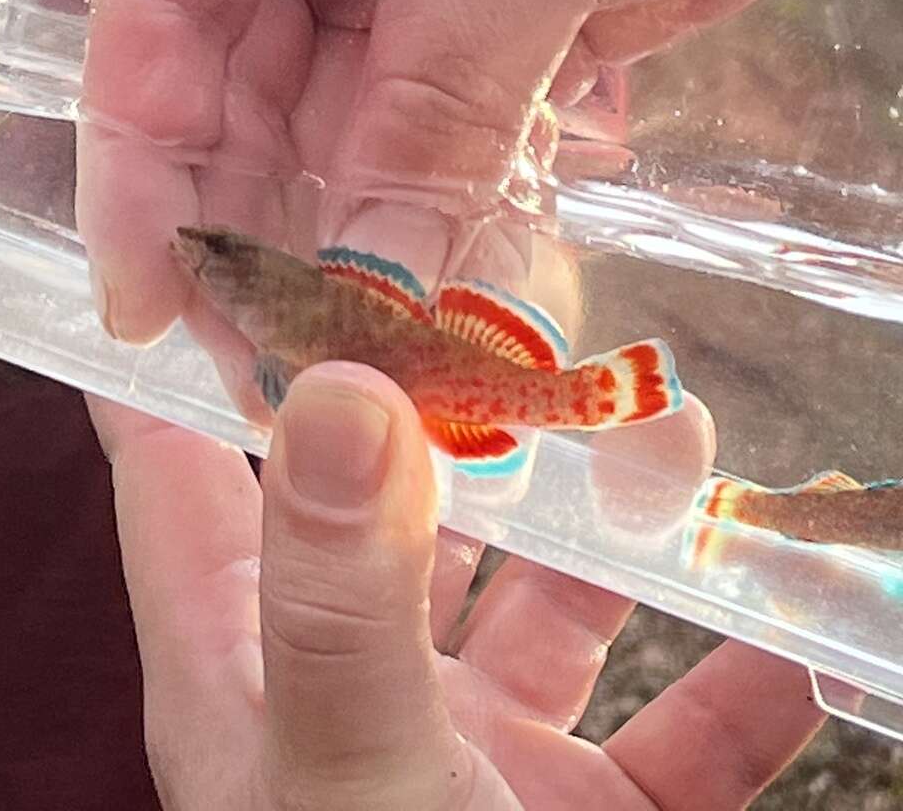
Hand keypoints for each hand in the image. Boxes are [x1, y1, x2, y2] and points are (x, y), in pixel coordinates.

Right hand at [78, 0, 902, 338]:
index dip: (138, 158)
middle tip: (274, 365)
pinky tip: (462, 301)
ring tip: (378, 362)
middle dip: (252, 218)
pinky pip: (435, 135)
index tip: (144, 302)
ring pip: (338, 124)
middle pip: (232, 80)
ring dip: (358, 237)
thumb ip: (428, 113)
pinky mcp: (495, 1)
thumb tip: (364, 298)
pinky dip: (446, 215)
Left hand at [91, 362, 821, 809]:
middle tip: (520, 295)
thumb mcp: (353, 767)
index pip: (183, 457)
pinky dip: (732, 683)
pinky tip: (783, 634)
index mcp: (245, 664)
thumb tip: (336, 378)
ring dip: (611, 519)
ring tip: (674, 424)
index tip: (237, 211)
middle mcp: (351, 693)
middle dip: (458, 402)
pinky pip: (673, 738)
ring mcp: (474, 763)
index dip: (196, 336)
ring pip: (544, 599)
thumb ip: (339, 587)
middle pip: (393, 504)